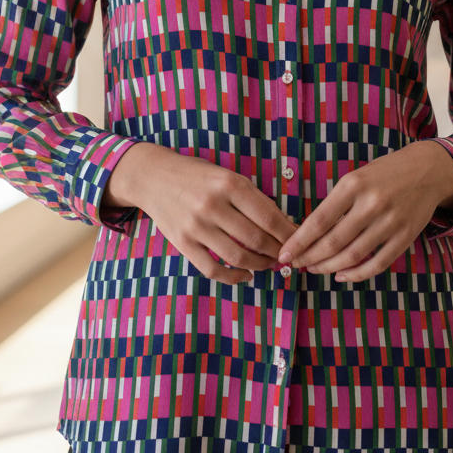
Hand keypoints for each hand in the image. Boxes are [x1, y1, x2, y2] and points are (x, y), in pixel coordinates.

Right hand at [103, 143, 296, 284]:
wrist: (153, 176)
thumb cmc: (197, 174)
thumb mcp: (227, 175)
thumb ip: (252, 198)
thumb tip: (284, 224)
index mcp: (229, 183)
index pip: (268, 216)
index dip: (288, 233)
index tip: (300, 241)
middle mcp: (212, 205)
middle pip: (256, 239)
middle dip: (278, 252)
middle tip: (288, 256)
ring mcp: (196, 226)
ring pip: (238, 257)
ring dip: (260, 265)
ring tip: (270, 265)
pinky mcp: (182, 243)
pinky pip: (212, 269)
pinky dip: (233, 278)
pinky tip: (246, 276)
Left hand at [277, 141, 452, 281]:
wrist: (428, 170)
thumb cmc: (384, 174)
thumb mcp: (356, 177)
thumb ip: (337, 203)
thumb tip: (308, 234)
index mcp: (353, 185)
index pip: (319, 221)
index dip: (299, 242)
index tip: (285, 253)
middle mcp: (372, 204)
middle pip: (333, 242)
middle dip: (310, 258)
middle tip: (297, 264)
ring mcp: (391, 222)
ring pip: (352, 256)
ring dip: (329, 268)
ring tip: (315, 269)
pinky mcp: (405, 236)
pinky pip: (377, 264)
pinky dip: (356, 274)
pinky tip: (341, 275)